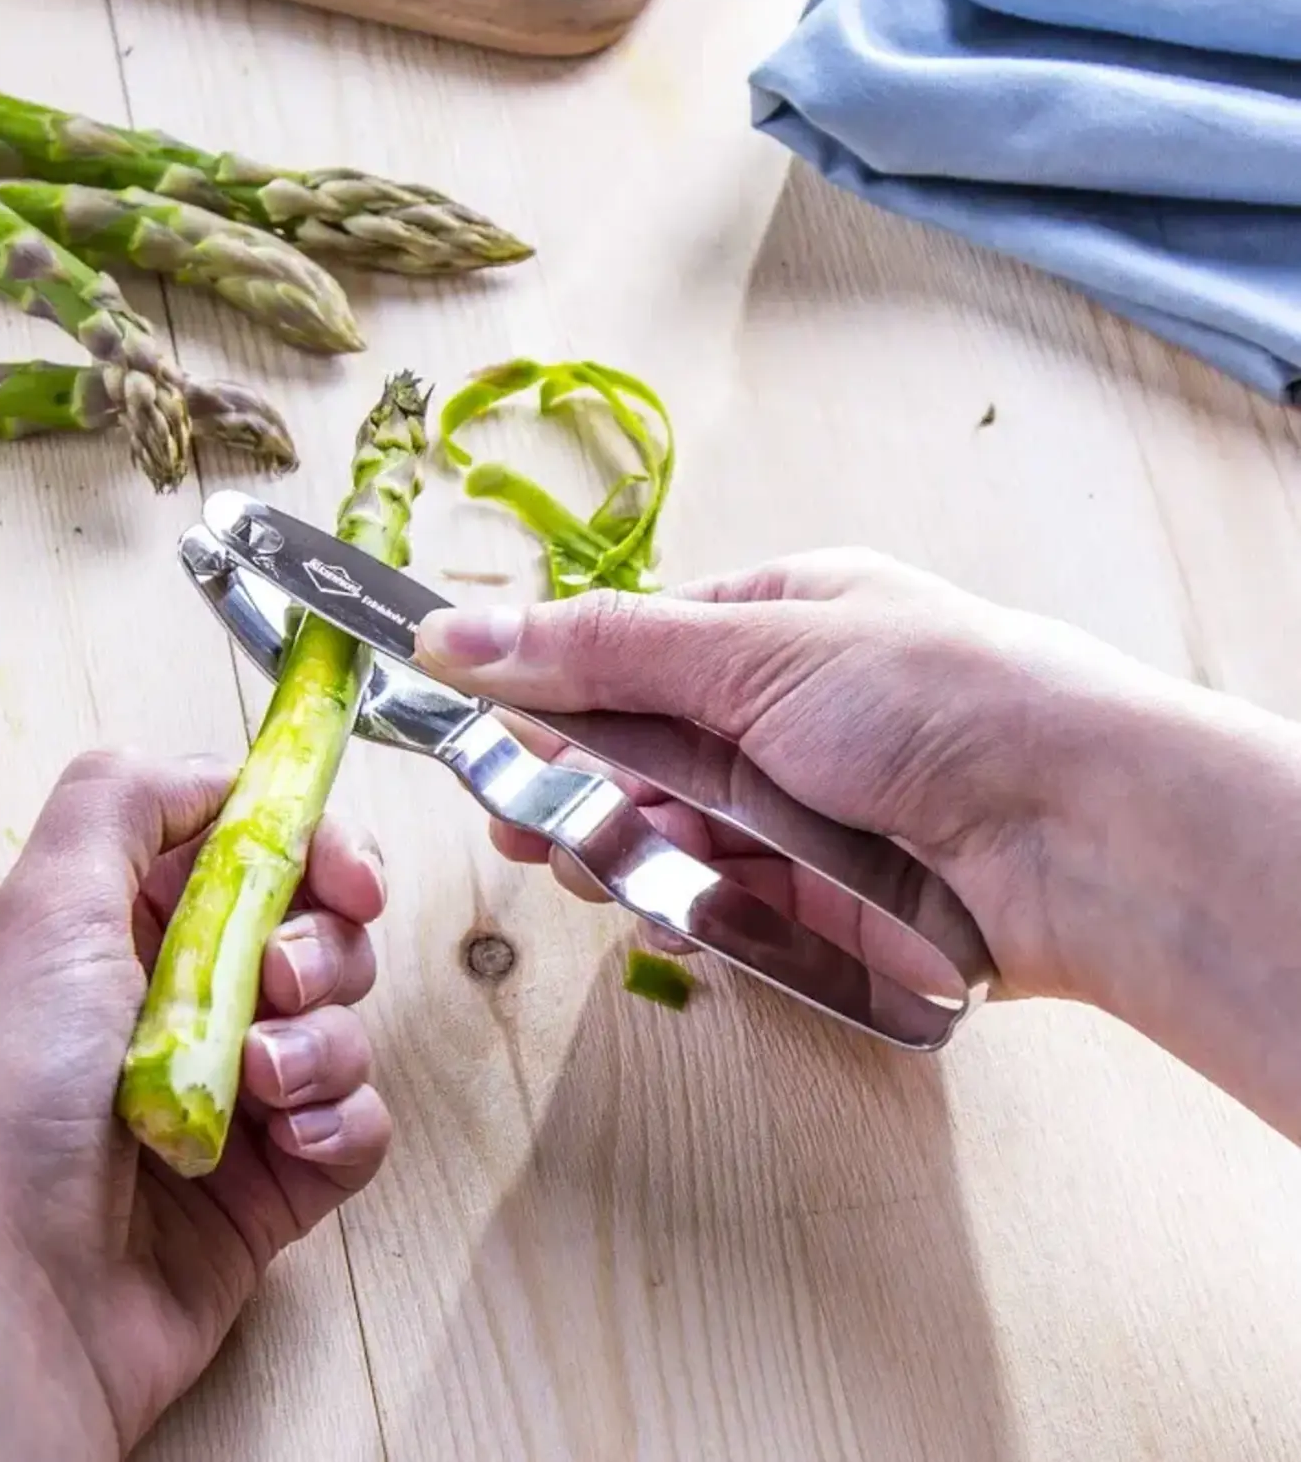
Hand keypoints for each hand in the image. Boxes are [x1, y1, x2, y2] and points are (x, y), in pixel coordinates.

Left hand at [0, 751, 390, 1461]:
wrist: (15, 1299)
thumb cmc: (9, 1097)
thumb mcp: (40, 907)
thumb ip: (118, 799)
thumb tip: (209, 772)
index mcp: (120, 925)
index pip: (248, 847)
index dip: (310, 846)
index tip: (346, 873)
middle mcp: (179, 999)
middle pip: (315, 925)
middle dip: (322, 946)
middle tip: (282, 983)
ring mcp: (231, 1090)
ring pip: (344, 1020)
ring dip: (322, 1042)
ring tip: (263, 1083)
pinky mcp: (274, 1176)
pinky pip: (359, 1119)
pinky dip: (339, 1122)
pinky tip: (289, 1144)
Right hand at [415, 551, 1300, 1137]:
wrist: (1081, 838)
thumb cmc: (938, 701)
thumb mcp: (752, 651)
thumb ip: (595, 651)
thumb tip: (452, 629)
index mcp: (772, 620)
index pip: (624, 650)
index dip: (548, 691)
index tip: (479, 726)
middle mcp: (776, 711)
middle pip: (630, 750)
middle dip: (570, 787)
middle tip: (520, 820)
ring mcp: (793, 807)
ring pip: (660, 832)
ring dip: (619, 851)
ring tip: (595, 865)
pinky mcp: (810, 897)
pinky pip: (709, 901)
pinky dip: (680, 910)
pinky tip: (672, 914)